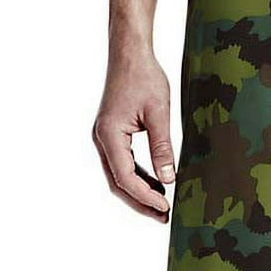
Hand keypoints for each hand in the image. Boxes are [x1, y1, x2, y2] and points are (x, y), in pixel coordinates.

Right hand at [92, 48, 174, 221]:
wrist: (130, 54)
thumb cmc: (144, 77)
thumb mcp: (159, 113)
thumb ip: (162, 147)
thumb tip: (168, 178)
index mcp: (109, 135)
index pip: (125, 177)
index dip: (145, 196)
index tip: (165, 208)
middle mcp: (101, 139)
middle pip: (118, 182)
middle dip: (140, 202)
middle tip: (164, 216)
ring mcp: (105, 137)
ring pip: (118, 175)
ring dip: (139, 191)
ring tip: (162, 205)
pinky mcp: (112, 134)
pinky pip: (122, 163)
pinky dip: (138, 177)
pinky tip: (156, 184)